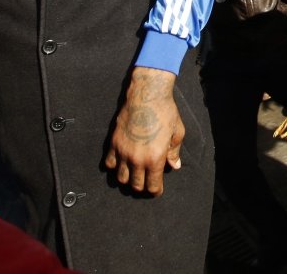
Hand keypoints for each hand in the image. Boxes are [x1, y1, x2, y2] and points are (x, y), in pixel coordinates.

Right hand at [105, 67, 183, 194]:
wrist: (147, 95)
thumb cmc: (166, 112)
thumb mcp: (177, 133)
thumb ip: (174, 152)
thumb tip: (174, 166)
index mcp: (155, 158)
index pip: (153, 186)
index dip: (156, 191)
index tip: (157, 189)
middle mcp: (137, 159)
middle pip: (136, 185)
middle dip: (142, 187)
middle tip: (147, 182)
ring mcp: (123, 152)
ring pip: (121, 178)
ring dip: (128, 179)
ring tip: (134, 174)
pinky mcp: (114, 143)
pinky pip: (109, 163)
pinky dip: (114, 166)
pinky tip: (121, 163)